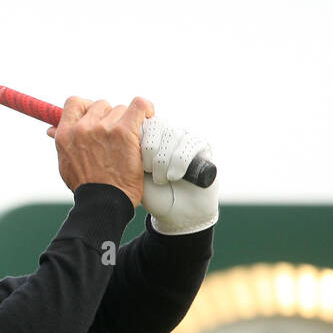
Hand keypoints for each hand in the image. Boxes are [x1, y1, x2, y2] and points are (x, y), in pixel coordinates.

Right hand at [48, 96, 149, 209]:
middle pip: (101, 105)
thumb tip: (51, 129)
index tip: (96, 117)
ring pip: (120, 110)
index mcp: (65, 134)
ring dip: (126, 121)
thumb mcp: (66, 163)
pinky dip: (146, 110)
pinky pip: (140, 106)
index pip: (75, 103)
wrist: (103, 203)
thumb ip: (63, 143)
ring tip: (129, 141)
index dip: (87, 107)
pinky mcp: (123, 132)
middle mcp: (82, 128)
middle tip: (116, 137)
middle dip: (109, 118)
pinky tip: (148, 118)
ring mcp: (103, 129)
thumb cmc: (87, 187)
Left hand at [139, 120, 218, 234]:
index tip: (134, 160)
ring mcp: (185, 138)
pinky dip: (179, 161)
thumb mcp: (134, 171)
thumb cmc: (151, 193)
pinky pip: (191, 143)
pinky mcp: (202, 146)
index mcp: (148, 136)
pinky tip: (174, 176)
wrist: (174, 213)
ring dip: (163, 160)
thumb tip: (129, 130)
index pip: (141, 119)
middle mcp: (167, 133)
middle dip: (149, 149)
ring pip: (172, 134)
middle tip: (145, 170)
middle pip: (157, 124)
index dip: (138, 138)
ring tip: (160, 179)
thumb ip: (130, 150)